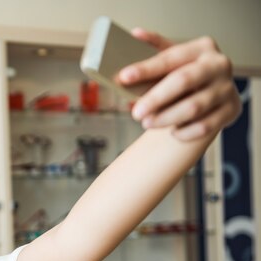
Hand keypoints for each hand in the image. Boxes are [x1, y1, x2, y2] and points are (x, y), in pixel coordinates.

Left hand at [118, 28, 241, 140]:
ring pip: (194, 107)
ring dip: (166, 118)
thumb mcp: (170, 60)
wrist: (210, 94)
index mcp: (201, 48)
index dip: (146, 68)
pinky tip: (173, 131)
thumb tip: (136, 34)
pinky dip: (185, 132)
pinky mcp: (231, 110)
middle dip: (156, 98)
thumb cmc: (184, 75)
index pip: (170, 58)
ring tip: (147, 122)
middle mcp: (218, 65)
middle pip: (183, 81)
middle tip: (136, 113)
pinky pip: (204, 126)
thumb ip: (152, 50)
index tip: (124, 77)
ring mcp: (226, 88)